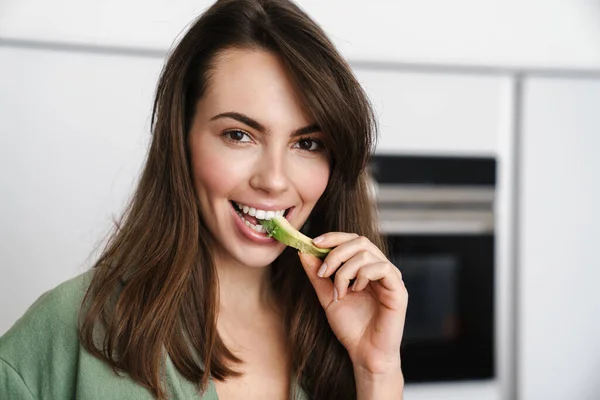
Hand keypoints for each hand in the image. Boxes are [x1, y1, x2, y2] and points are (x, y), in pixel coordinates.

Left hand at [298, 233, 407, 374]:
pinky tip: (356, 291)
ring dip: (345, 270)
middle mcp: (380, 268)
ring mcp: (391, 278)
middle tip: (323, 272)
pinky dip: (363, 275)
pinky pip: (382, 268)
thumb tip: (304, 251)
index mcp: (366, 267)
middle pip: (360, 241)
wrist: (364, 353)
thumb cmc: (351, 327)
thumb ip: (317, 275)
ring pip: (367, 253)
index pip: (352, 240)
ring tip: (339, 292)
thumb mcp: (327, 297)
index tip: (314, 243)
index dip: (334, 237)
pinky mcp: (399, 290)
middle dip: (336, 253)